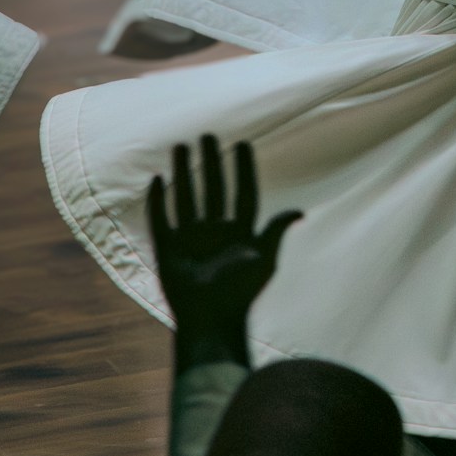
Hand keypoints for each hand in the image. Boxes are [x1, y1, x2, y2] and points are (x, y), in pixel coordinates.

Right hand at [149, 134, 300, 364]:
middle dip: (212, 162)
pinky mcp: (168, 249)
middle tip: (208, 135)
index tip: (243, 143)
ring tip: (181, 146)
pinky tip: (156, 179)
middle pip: (214, 189)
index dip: (243, 170)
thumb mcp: (263, 260)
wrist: (211, 321)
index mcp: (241, 233)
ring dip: (184, 172)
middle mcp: (216, 232)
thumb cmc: (241, 292)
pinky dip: (158, 201)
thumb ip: (274, 232)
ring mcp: (191, 239)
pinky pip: (161, 219)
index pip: (243, 193)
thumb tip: (299, 211)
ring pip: (187, 197)